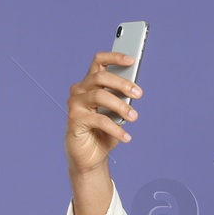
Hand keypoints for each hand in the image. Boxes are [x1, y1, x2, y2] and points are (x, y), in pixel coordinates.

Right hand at [66, 49, 141, 173]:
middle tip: (139, 94)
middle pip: (101, 76)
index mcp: (90, 84)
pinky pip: (99, 120)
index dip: (114, 57)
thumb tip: (133, 92)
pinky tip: (126, 137)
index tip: (132, 60)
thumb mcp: (117, 114)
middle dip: (122, 83)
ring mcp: (75, 104)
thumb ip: (122, 100)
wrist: (90, 157)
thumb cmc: (103, 133)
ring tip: (134, 117)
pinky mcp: (74, 119)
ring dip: (120, 105)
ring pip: (100, 95)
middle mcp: (80, 90)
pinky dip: (116, 129)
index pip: (99, 62)